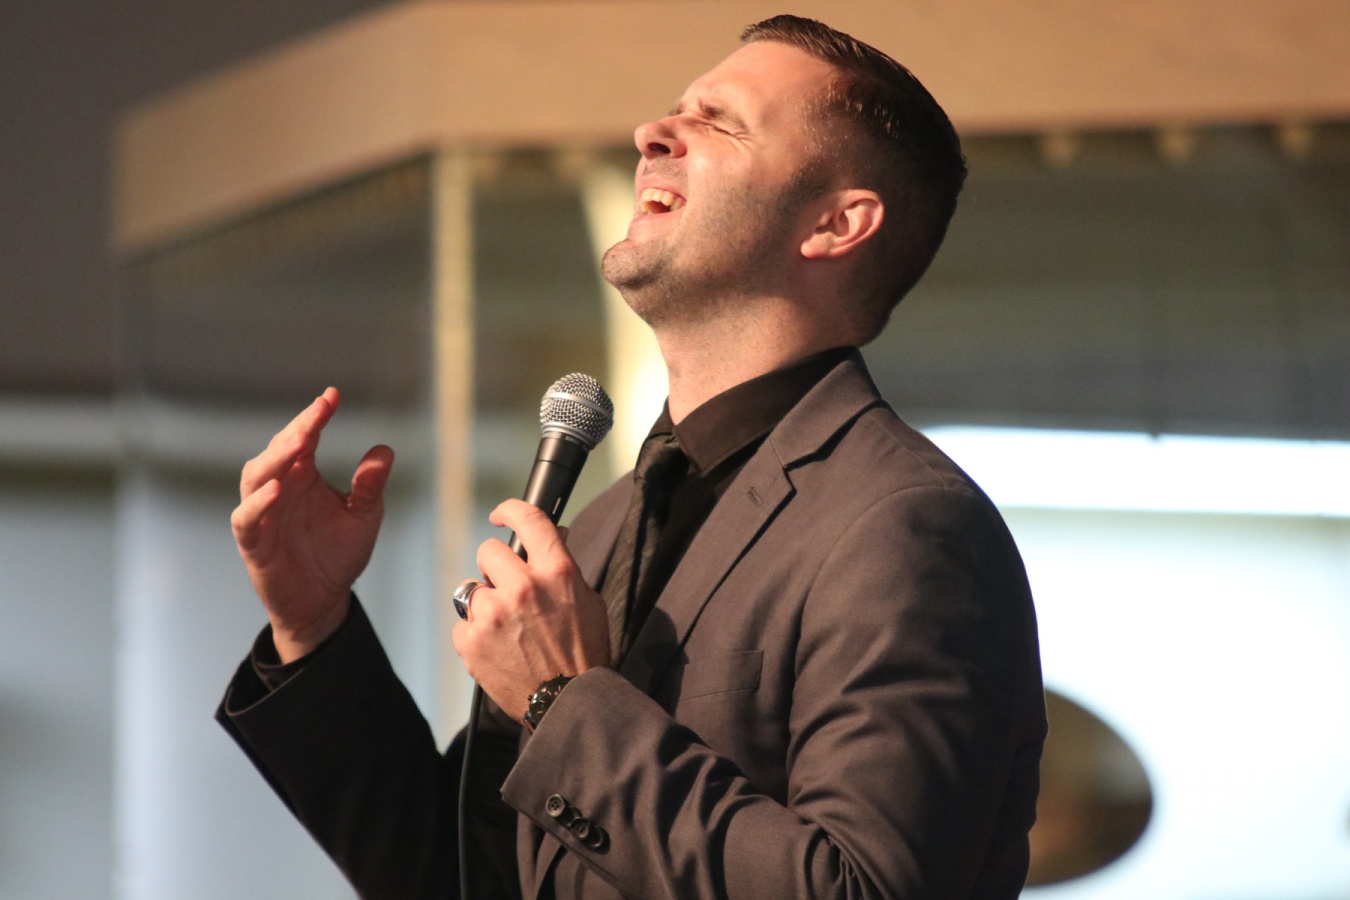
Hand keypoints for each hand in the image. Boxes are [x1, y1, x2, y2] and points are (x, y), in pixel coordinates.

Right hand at [230, 387, 393, 662]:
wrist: (323, 601)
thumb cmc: (338, 554)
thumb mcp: (363, 517)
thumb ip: (370, 486)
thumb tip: (384, 450)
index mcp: (304, 476)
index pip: (305, 438)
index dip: (315, 416)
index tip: (332, 396)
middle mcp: (280, 489)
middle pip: (278, 451)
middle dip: (296, 430)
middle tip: (317, 414)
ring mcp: (263, 514)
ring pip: (256, 477)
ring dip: (274, 459)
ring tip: (298, 444)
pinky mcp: (253, 542)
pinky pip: (247, 518)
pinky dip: (258, 504)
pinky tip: (277, 490)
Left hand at [452, 499, 611, 723]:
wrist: (568, 703)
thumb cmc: (583, 653)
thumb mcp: (588, 601)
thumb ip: (563, 567)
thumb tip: (550, 536)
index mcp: (557, 572)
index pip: (529, 519)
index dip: (510, 510)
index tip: (501, 515)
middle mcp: (523, 587)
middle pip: (489, 551)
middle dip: (497, 567)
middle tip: (508, 588)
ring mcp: (494, 614)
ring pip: (472, 588)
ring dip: (485, 603)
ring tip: (505, 627)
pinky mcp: (472, 641)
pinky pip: (463, 623)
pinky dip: (476, 634)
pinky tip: (497, 648)